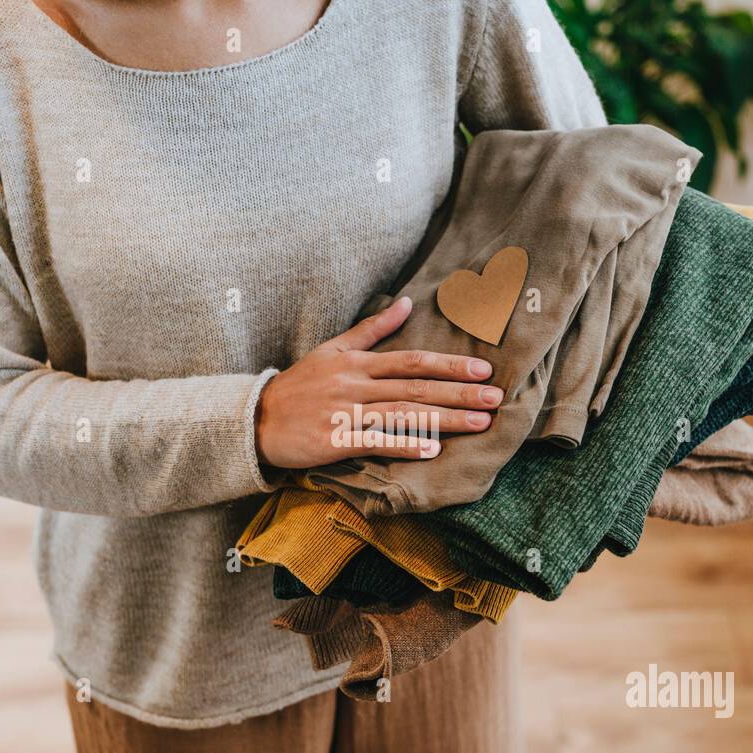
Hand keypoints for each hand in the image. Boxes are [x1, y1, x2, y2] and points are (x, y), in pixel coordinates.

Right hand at [255, 296, 501, 468]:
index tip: (483, 371)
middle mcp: (355, 384)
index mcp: (357, 362)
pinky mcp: (335, 441)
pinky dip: (405, 445)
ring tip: (479, 423)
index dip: (449, 365)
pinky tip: (433, 449)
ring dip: (445, 418)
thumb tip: (407, 303)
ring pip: (403, 414)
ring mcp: (345, 412)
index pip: (412, 361)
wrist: (256, 419)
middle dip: (459, 392)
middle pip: (416, 387)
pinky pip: (376, 442)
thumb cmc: (299, 385)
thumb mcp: (332, 348)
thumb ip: (372, 329)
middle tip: (496, 398)